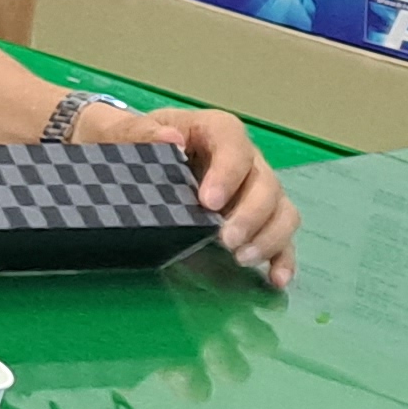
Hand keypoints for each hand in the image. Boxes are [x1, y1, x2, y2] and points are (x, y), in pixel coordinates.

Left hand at [90, 105, 296, 289]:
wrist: (134, 152)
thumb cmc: (135, 140)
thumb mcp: (125, 130)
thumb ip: (139, 132)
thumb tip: (169, 138)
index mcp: (214, 131)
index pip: (233, 143)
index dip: (228, 172)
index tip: (208, 201)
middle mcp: (244, 159)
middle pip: (265, 182)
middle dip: (251, 215)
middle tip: (225, 241)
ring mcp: (254, 189)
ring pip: (281, 210)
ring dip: (269, 237)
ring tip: (241, 258)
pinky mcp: (257, 217)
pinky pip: (280, 236)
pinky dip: (283, 257)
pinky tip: (276, 278)